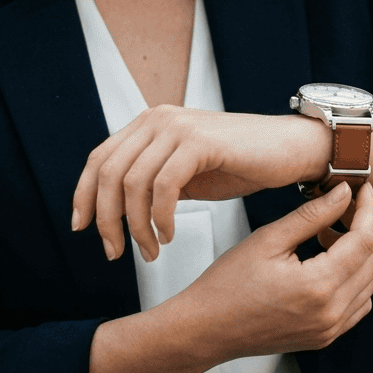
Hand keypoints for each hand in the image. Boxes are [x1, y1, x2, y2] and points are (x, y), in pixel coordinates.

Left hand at [71, 105, 328, 260]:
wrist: (290, 149)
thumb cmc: (241, 164)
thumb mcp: (185, 173)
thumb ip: (151, 182)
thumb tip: (114, 211)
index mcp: (149, 124)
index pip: (98, 160)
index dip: (83, 196)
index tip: (81, 229)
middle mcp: (158, 119)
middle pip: (108, 173)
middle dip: (106, 219)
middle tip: (115, 253)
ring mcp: (178, 127)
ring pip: (133, 183)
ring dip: (137, 226)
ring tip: (151, 252)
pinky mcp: (200, 142)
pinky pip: (164, 186)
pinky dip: (160, 218)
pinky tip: (170, 236)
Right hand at [173, 182, 372, 359]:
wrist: (206, 329)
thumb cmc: (228, 284)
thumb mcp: (269, 239)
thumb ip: (313, 214)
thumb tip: (345, 192)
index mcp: (318, 286)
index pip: (365, 240)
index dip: (368, 210)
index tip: (363, 189)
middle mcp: (331, 312)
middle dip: (364, 229)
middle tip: (339, 209)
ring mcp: (330, 329)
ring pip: (369, 283)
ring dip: (359, 255)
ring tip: (326, 236)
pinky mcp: (324, 337)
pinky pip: (358, 304)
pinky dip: (354, 280)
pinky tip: (327, 263)